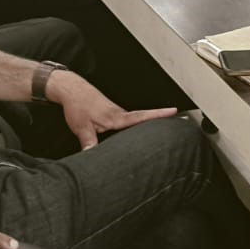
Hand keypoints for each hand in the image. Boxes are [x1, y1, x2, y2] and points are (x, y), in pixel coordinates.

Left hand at [46, 72, 176, 150]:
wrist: (70, 90)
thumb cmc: (77, 104)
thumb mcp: (81, 127)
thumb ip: (89, 144)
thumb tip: (92, 159)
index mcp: (116, 117)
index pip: (142, 117)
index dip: (159, 115)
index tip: (174, 111)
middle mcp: (119, 114)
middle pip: (144, 118)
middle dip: (160, 118)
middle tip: (179, 118)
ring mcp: (116, 112)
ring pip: (134, 120)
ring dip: (148, 121)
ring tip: (163, 123)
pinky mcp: (111, 114)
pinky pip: (126, 121)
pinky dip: (133, 124)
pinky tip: (134, 130)